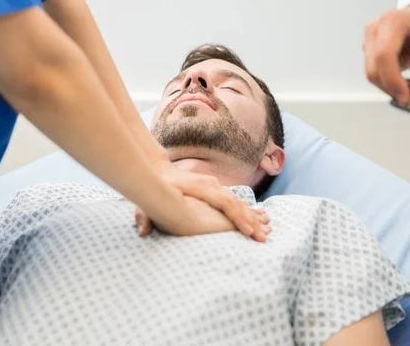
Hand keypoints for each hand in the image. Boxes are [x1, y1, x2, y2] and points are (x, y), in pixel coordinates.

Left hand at [135, 196, 270, 238]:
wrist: (157, 171)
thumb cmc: (154, 188)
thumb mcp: (146, 201)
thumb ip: (145, 216)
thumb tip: (142, 232)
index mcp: (200, 186)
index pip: (224, 202)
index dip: (237, 217)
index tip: (247, 231)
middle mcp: (211, 185)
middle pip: (236, 203)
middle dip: (251, 221)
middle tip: (263, 238)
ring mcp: (215, 186)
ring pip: (238, 202)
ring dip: (252, 217)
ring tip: (267, 231)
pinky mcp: (214, 190)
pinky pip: (234, 202)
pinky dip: (246, 211)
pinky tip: (257, 219)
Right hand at [363, 0, 409, 105]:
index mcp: (393, 21)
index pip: (384, 57)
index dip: (393, 81)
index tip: (407, 97)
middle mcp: (375, 29)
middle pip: (374, 70)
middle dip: (393, 88)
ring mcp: (368, 40)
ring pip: (373, 75)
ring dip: (392, 87)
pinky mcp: (367, 50)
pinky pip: (374, 74)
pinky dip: (389, 83)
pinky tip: (405, 78)